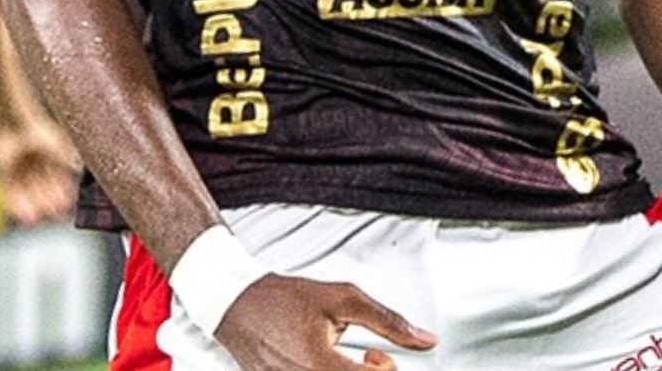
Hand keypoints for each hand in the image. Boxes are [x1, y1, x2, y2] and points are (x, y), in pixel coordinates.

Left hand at [0, 113, 79, 226]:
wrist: (15, 124)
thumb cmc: (40, 133)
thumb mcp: (59, 148)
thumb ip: (70, 160)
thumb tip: (82, 170)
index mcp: (50, 158)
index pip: (59, 181)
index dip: (63, 194)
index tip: (68, 206)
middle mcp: (35, 166)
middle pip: (44, 190)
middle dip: (49, 203)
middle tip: (55, 215)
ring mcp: (19, 171)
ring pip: (28, 194)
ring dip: (34, 207)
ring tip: (40, 218)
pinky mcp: (3, 175)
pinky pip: (10, 194)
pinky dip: (17, 206)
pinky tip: (24, 216)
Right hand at [217, 272, 437, 369]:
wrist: (238, 305)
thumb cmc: (283, 300)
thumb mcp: (342, 298)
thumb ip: (387, 321)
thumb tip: (423, 339)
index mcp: (321, 368)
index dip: (383, 368)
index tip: (374, 353)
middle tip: (360, 357)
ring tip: (334, 359)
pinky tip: (318, 363)